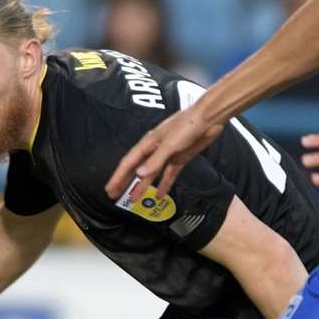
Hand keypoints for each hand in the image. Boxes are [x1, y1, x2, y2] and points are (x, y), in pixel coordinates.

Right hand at [105, 106, 225, 200]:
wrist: (208, 119)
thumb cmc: (187, 126)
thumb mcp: (170, 144)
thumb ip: (155, 160)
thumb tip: (139, 174)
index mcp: (148, 143)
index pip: (128, 163)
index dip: (118, 177)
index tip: (110, 189)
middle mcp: (155, 150)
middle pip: (136, 169)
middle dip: (125, 183)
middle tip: (114, 195)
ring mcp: (167, 155)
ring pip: (151, 174)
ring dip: (142, 186)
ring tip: (133, 199)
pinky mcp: (179, 159)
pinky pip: (169, 175)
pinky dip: (164, 185)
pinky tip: (160, 195)